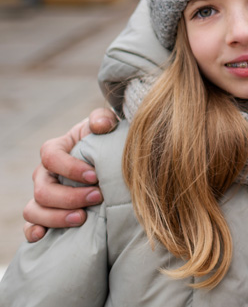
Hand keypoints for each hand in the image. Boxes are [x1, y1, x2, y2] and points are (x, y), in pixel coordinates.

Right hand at [22, 108, 117, 241]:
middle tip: (97, 196)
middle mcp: (44, 174)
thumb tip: (100, 125)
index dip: (70, 168)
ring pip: (33, 210)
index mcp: (55, 151)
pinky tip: (44, 236)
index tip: (94, 175)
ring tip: (82, 218)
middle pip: (43, 190)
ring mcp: (43, 196)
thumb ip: (103, 119)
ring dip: (56, 217)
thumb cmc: (104, 140)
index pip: (50, 158)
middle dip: (69, 196)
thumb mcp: (105, 125)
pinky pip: (30, 226)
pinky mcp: (46, 213)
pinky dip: (33, 232)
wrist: (108, 160)